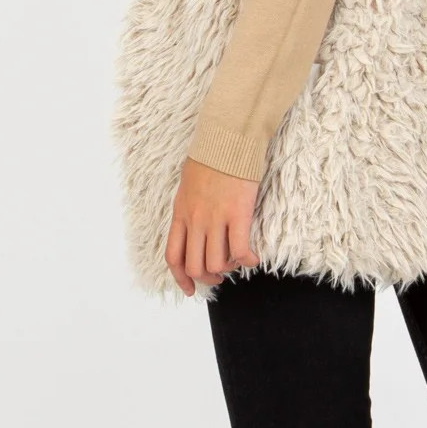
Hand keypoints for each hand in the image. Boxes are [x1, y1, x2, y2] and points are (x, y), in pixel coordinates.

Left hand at [165, 157, 261, 296]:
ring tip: (237, 261)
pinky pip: (239, 250)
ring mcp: (215, 218)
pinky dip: (247, 260)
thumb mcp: (187, 186)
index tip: (190, 288)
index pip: (173, 256)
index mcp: (181, 214)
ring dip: (228, 268)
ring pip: (216, 263)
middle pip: (195, 266)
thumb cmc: (210, 158)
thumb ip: (188, 209)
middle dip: (207, 278)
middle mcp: (195, 220)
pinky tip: (253, 257)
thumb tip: (192, 224)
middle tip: (219, 276)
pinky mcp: (237, 214)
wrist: (227, 138)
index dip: (181, 278)